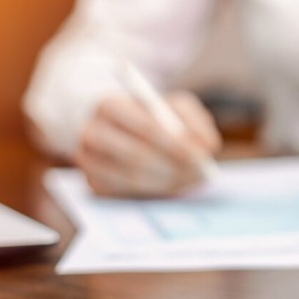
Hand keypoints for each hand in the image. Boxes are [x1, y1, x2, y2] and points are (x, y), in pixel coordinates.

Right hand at [76, 90, 221, 196]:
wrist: (113, 127)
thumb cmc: (150, 114)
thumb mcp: (173, 105)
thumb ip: (195, 120)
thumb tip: (210, 146)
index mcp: (109, 106)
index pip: (143, 126)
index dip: (174, 143)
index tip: (200, 155)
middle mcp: (91, 133)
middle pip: (135, 156)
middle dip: (174, 168)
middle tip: (201, 174)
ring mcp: (88, 161)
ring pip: (132, 179)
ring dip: (168, 182)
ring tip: (192, 179)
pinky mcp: (92, 183)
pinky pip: (126, 193)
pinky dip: (154, 191)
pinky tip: (172, 184)